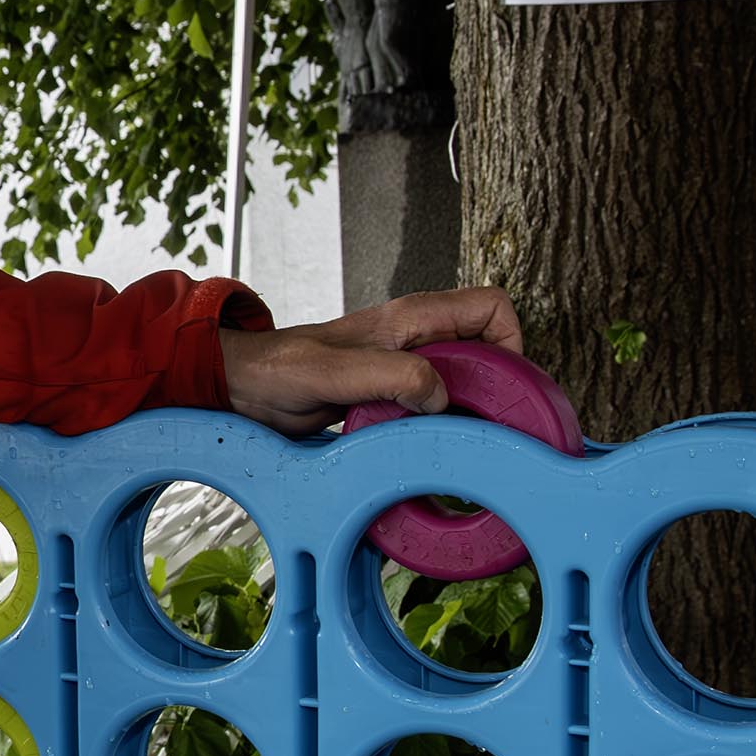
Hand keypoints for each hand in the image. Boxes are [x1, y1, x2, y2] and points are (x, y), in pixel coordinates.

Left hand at [217, 287, 524, 435]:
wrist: (246, 386)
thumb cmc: (280, 368)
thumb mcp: (334, 372)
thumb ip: (391, 376)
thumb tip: (441, 395)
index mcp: (411, 318)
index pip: (491, 307)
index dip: (510, 342)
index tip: (501, 385)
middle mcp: (416, 338)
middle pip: (488, 349)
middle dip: (498, 385)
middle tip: (490, 426)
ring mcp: (406, 366)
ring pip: (465, 381)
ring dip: (471, 410)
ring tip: (463, 442)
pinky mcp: (393, 394)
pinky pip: (437, 405)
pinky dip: (443, 426)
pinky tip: (431, 448)